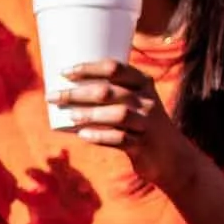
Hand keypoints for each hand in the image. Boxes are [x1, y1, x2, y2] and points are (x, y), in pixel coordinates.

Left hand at [53, 58, 223, 223]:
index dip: (89, 67)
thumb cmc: (141, 125)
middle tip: (52, 96)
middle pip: (110, 91)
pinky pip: (121, 140)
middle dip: (77, 92)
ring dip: (89, 114)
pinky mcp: (143, 145)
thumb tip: (67, 90)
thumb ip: (110, 94)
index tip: (64, 72)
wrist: (171, 156)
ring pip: (117, 114)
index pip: (115, 68)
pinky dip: (101, 137)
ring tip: (69, 116)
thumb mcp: (134, 103)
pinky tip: (83, 135)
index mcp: (143, 84)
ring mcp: (146, 123)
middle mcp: (146, 100)